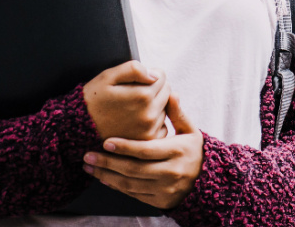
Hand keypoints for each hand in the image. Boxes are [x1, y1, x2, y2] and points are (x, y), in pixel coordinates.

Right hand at [83, 61, 171, 141]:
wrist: (78, 129)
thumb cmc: (93, 101)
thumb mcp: (108, 77)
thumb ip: (133, 69)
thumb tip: (154, 74)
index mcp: (142, 96)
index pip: (161, 77)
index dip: (150, 75)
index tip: (138, 80)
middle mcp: (150, 115)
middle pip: (167, 92)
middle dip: (155, 89)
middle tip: (136, 93)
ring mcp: (150, 130)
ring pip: (165, 109)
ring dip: (156, 105)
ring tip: (134, 108)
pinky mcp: (147, 141)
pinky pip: (162, 126)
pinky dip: (155, 122)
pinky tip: (138, 121)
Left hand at [84, 92, 203, 209]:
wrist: (207, 180)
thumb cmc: (193, 150)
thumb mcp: (190, 130)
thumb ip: (177, 113)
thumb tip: (171, 93)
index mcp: (178, 151)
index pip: (146, 150)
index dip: (125, 147)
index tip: (106, 142)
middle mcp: (171, 172)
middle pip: (134, 169)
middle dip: (108, 163)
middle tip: (88, 156)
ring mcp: (165, 189)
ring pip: (130, 184)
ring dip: (106, 176)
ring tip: (90, 168)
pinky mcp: (160, 201)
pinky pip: (134, 194)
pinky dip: (117, 187)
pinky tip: (104, 178)